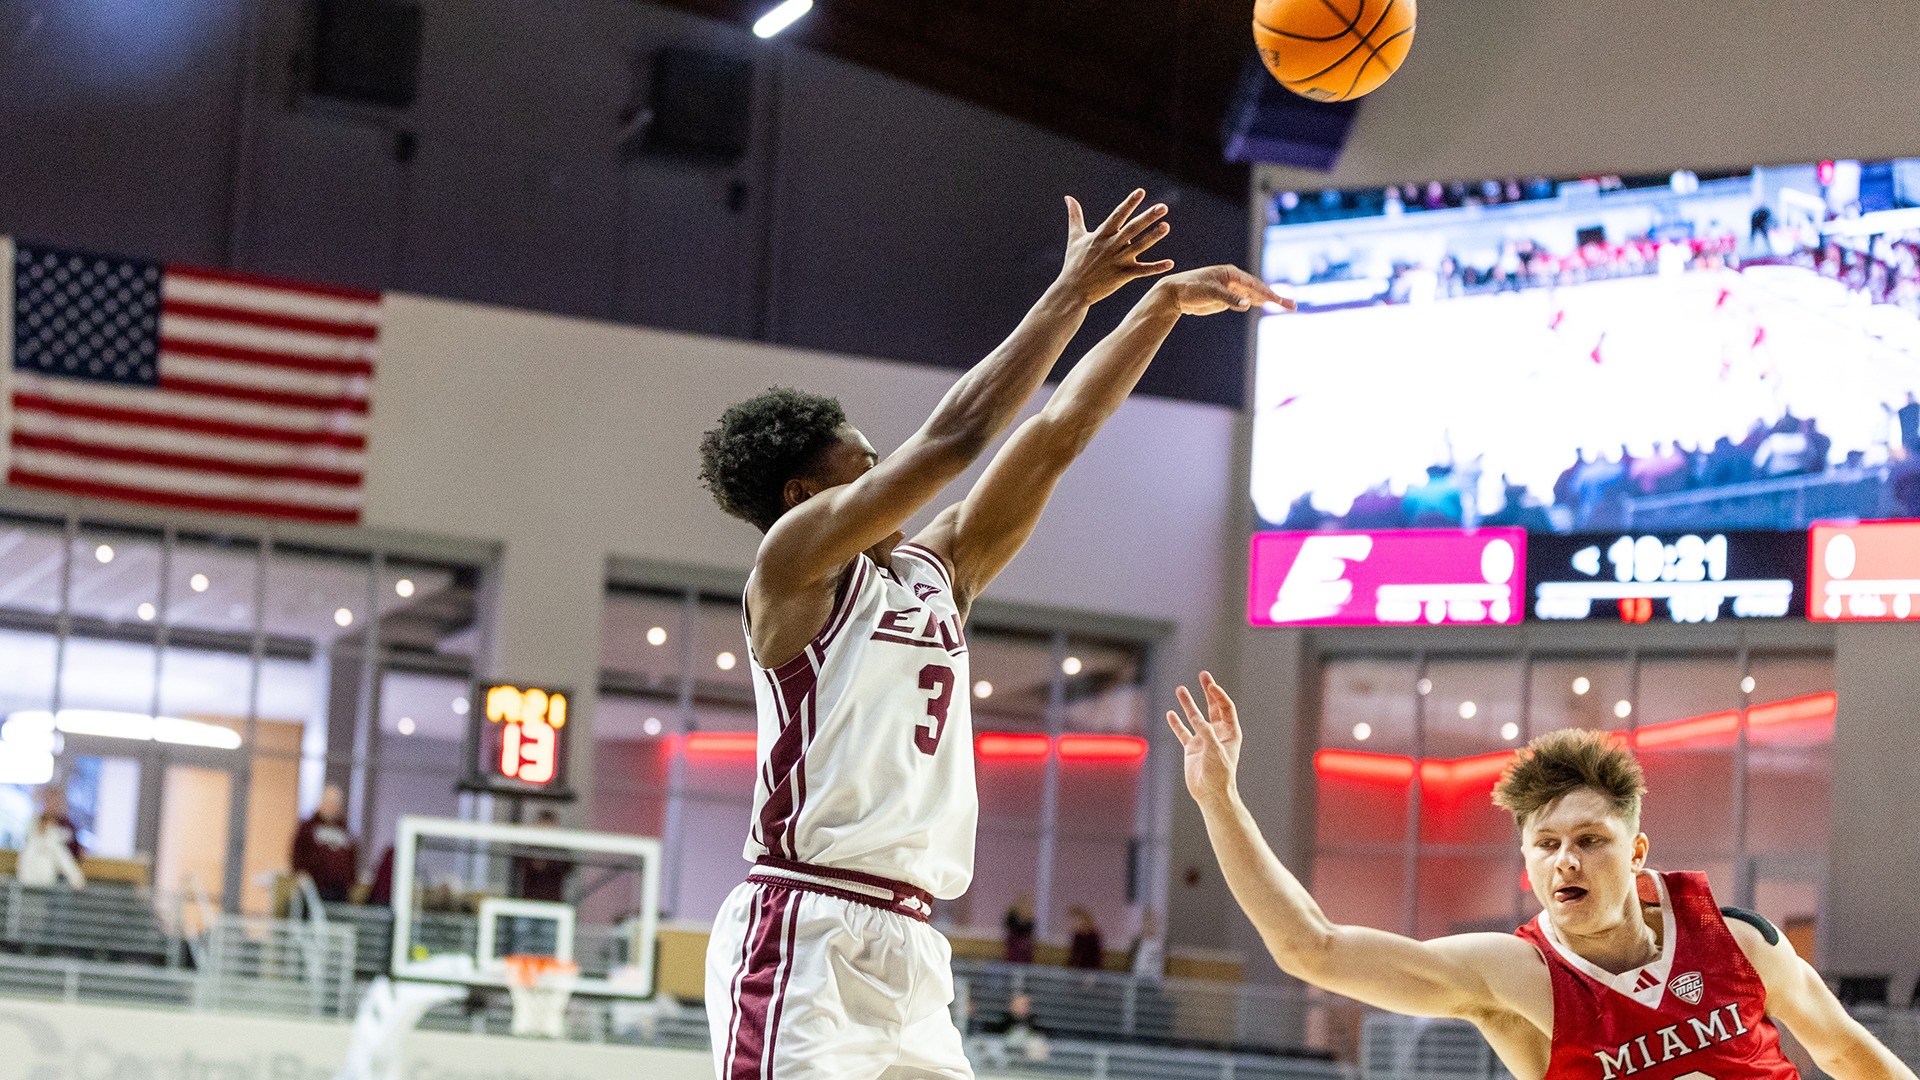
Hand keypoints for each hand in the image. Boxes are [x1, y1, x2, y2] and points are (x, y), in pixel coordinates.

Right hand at [1058, 189, 1175, 303]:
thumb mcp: (1074, 237)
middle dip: (1147, 217)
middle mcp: (1110, 246)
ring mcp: (1117, 261)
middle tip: (1163, 207)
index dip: (1129, 203)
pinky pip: (1142, 271)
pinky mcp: (1122, 275)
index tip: (1140, 192)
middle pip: (1132, 229)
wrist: (1072, 290)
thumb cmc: (1073, 262)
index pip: (1117, 216)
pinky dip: (1156, 267)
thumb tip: (1068, 197)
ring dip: (1153, 237)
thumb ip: (1075, 215)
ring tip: (1166, 226)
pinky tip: (1170, 263)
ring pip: (1139, 246)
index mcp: (1101, 235)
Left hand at [1150, 265, 1293, 314]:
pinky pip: (1246, 301)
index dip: (1270, 295)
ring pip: (1254, 295)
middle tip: (1293, 306)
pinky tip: (1266, 305)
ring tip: (1288, 305)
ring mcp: (1231, 289)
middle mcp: (1234, 280)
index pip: (1255, 285)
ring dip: (1269, 300)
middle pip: (1259, 289)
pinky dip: (1258, 303)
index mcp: (1231, 274)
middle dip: (1276, 298)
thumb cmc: (1190, 289)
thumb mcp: (1210, 293)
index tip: (1281, 303)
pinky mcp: (1226, 299)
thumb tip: (1247, 304)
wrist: (1175, 295)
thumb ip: (1229, 298)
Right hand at [1166, 671, 1243, 809]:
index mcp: (1231, 732)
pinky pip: (1182, 732)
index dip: (1219, 695)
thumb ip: (1206, 732)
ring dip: (1188, 704)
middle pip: (1212, 707)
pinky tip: (1171, 713)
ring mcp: (1204, 740)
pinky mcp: (1191, 749)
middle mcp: (1217, 733)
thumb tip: (1196, 717)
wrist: (1210, 794)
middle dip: (1208, 691)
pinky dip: (1176, 723)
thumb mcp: (1215, 750)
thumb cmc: (1219, 773)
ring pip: (1195, 717)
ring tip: (1180, 689)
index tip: (1210, 685)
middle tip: (1203, 675)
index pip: (1225, 707)